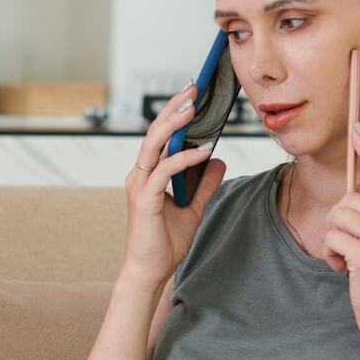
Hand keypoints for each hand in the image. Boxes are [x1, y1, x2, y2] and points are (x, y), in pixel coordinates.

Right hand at [122, 81, 226, 285]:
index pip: (160, 136)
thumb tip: (219, 161)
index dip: (173, 113)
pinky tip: (203, 150)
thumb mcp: (194, 208)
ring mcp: (140, 186)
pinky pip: (165, 171)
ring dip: (174, 124)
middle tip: (193, 88)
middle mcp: (140, 175)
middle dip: (174, 108)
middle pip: (154, 133)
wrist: (150, 271)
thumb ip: (205, 185)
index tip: (192, 94)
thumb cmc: (165, 243)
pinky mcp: (145, 200)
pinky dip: (184, 159)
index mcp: (148, 174)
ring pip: (154, 145)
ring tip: (193, 107)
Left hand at [323, 122, 359, 346]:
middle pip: (349, 198)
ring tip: (346, 259)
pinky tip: (343, 270)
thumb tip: (355, 187)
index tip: (357, 130)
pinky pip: (331, 237)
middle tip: (346, 246)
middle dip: (338, 220)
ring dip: (332, 239)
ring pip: (337, 216)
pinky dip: (330, 254)